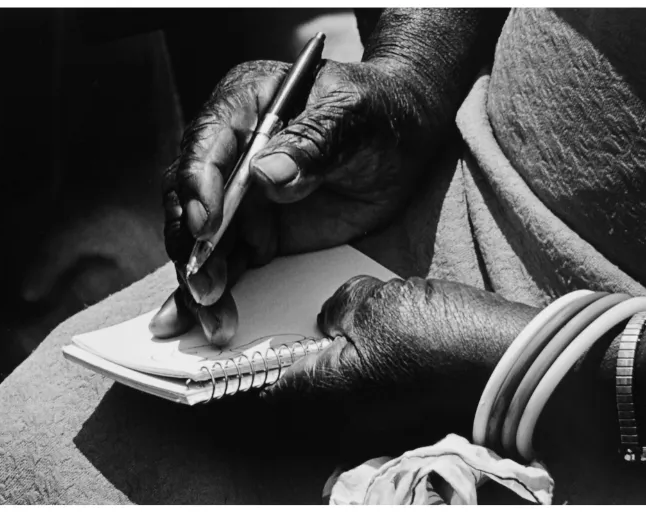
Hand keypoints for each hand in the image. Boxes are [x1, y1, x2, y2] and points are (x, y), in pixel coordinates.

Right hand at [151, 57, 438, 344]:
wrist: (405, 138)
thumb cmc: (378, 113)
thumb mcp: (354, 118)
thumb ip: (313, 141)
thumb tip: (266, 174)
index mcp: (243, 107)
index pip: (204, 145)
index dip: (197, 187)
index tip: (206, 227)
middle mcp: (230, 153)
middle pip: (190, 201)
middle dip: (192, 247)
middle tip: (206, 289)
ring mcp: (239, 196)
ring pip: (200, 241)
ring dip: (200, 280)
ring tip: (214, 320)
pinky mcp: (254, 231)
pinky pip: (227, 262)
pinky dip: (216, 292)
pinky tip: (212, 320)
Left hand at [262, 276, 538, 455]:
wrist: (513, 370)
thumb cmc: (443, 336)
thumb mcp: (379, 302)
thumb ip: (340, 306)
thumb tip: (331, 317)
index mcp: (327, 394)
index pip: (266, 390)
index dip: (250, 370)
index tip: (240, 355)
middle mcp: (345, 423)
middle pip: (295, 401)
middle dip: (289, 370)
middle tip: (294, 338)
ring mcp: (374, 429)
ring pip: (328, 403)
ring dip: (324, 374)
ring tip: (338, 337)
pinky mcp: (400, 424)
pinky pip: (359, 404)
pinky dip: (353, 380)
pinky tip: (371, 350)